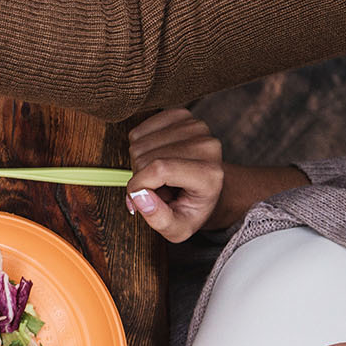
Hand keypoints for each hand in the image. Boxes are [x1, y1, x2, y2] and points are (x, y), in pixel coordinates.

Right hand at [124, 109, 224, 241]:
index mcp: (210, 175)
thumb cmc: (191, 208)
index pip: (160, 169)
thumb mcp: (179, 229)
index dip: (138, 184)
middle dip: (140, 176)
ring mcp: (196, 127)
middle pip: (146, 156)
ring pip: (139, 142)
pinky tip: (155, 156)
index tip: (135, 199)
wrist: (208, 187)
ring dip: (139, 161)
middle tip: (156, 188)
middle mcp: (208, 146)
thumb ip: (159, 219)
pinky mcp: (182, 115)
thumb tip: (137, 196)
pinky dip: (139, 145)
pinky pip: (140, 129)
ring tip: (158, 174)